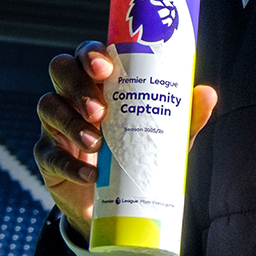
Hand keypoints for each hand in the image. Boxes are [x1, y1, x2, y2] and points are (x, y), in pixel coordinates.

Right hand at [35, 41, 217, 238]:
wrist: (116, 202)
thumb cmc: (138, 153)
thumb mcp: (163, 135)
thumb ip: (184, 115)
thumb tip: (207, 93)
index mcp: (99, 81)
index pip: (86, 53)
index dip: (90, 53)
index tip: (105, 67)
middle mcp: (72, 95)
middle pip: (60, 70)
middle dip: (77, 85)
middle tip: (100, 110)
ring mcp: (55, 124)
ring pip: (47, 106)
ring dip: (70, 122)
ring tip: (96, 144)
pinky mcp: (48, 157)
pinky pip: (49, 154)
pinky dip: (70, 165)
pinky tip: (89, 175)